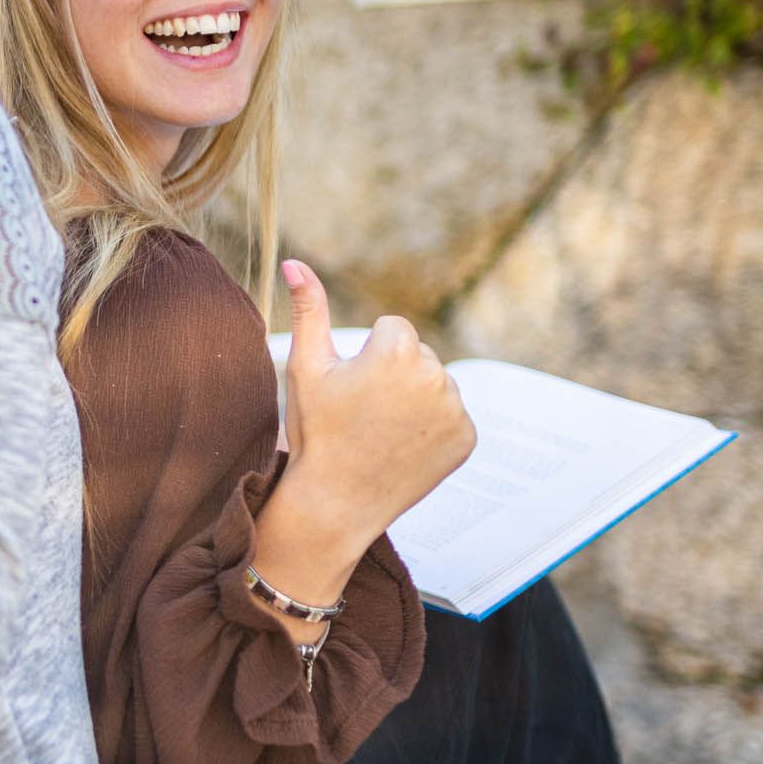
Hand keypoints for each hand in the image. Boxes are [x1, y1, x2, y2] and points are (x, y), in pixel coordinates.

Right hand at [275, 261, 475, 544]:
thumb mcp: (306, 367)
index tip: (352, 390)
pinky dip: (432, 428)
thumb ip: (307, 309)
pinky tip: (403, 447)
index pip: (392, 329)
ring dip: (415, 400)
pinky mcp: (467, 437)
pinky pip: (452, 416)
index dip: (366, 358)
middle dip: (394, 376)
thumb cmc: (315, 431)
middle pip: (417, 355)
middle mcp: (435, 375)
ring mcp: (455, 409)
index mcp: (397, 351)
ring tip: (383, 432)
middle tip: (365, 415)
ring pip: (435, 384)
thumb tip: (295, 262)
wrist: (335, 502)